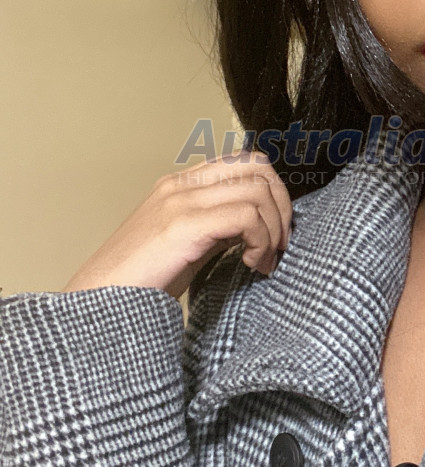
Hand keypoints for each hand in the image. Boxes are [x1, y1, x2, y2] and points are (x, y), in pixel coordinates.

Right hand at [62, 153, 292, 298]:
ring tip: (263, 262)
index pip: (246, 162)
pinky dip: (260, 242)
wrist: (100, 304)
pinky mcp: (183, 225)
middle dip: (282, 207)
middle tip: (280, 246)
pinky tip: (250, 265)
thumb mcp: (188, 244)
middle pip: (258, 167)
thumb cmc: (142, 282)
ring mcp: (181, 201)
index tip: (276, 232)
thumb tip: (260, 226)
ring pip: (257, 191)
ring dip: (274, 230)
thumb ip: (220, 226)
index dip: (274, 193)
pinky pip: (246, 217)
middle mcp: (182, 185)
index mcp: (181, 185)